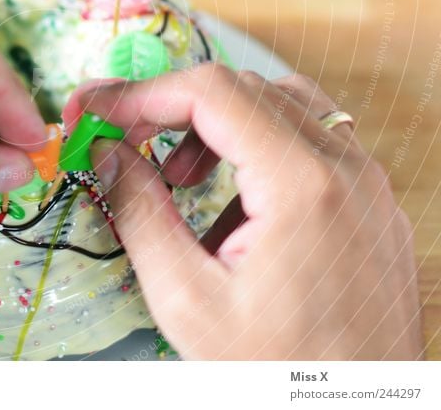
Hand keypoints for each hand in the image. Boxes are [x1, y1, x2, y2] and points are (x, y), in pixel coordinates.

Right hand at [84, 65, 422, 358]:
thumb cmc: (277, 372)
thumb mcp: (187, 299)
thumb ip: (139, 211)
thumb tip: (104, 150)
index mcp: (302, 184)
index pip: (210, 92)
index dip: (141, 94)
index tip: (94, 110)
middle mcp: (346, 167)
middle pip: (242, 91)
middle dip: (169, 109)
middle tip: (119, 139)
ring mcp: (367, 182)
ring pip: (279, 105)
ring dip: (215, 126)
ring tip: (180, 179)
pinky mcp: (370, 200)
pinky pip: (309, 139)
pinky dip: (256, 147)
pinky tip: (233, 203)